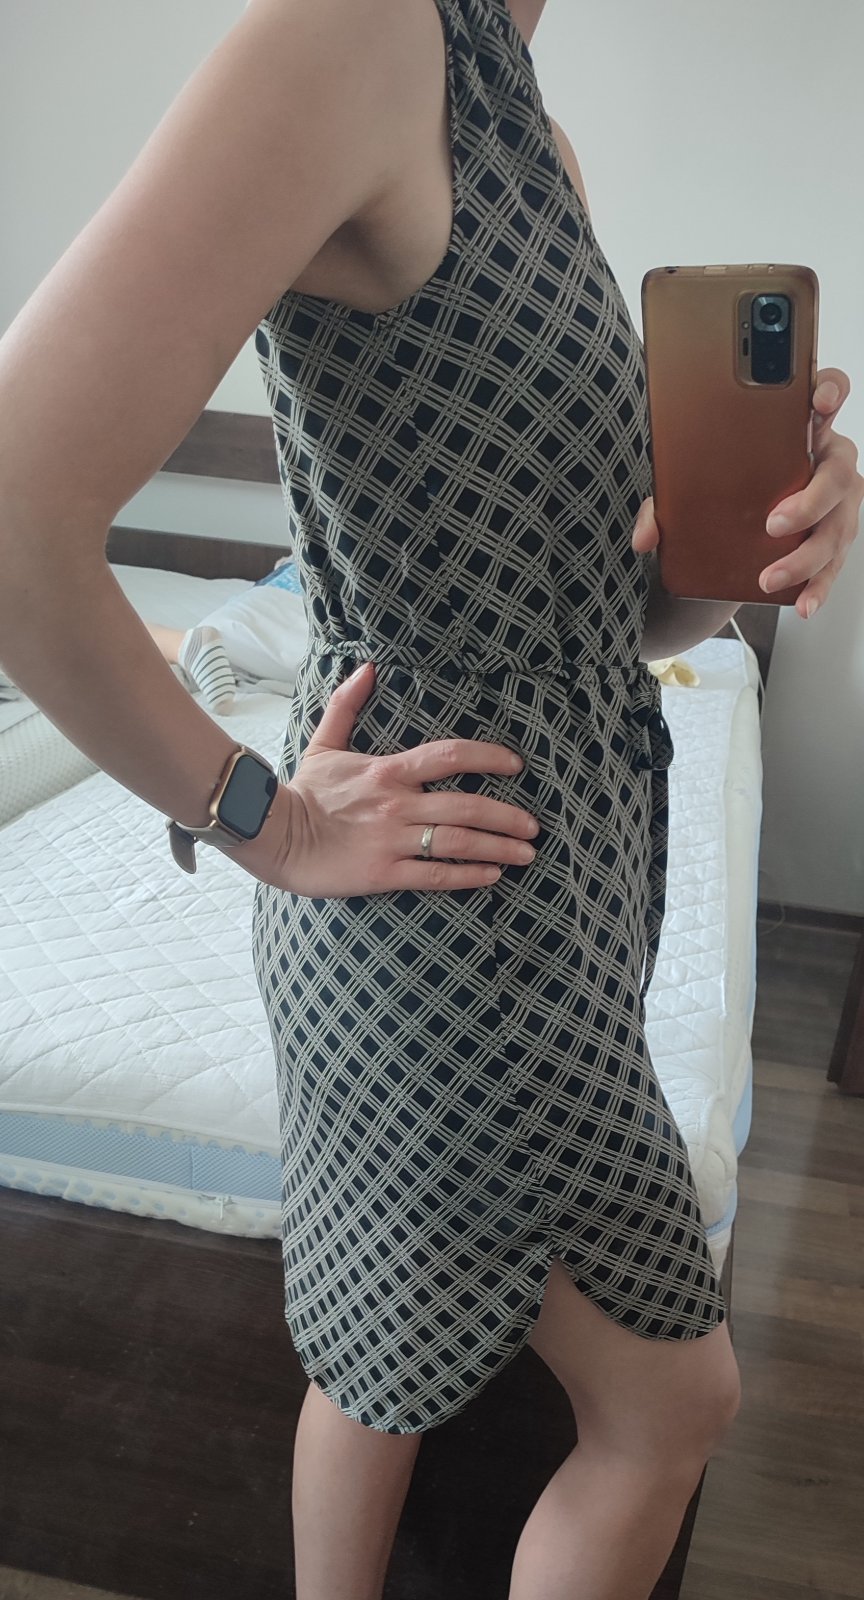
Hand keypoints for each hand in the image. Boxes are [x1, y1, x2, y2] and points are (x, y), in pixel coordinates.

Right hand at [229, 660, 540, 897]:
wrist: (271, 834)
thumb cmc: (303, 791)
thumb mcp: (324, 743)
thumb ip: (348, 704)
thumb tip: (367, 667)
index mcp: (389, 771)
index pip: (450, 756)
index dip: (489, 758)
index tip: (516, 766)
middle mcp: (398, 804)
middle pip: (467, 807)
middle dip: (508, 817)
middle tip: (534, 827)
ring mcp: (392, 840)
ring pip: (459, 843)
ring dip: (499, 848)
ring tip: (526, 855)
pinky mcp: (384, 873)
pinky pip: (435, 874)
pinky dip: (468, 875)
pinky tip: (492, 876)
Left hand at [631, 368, 863, 618]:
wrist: (740, 523)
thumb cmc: (728, 486)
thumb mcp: (695, 483)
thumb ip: (668, 502)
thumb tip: (645, 538)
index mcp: (801, 429)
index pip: (827, 394)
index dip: (830, 391)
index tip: (819, 401)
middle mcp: (828, 463)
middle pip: (839, 475)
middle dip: (810, 501)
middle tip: (773, 524)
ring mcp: (837, 503)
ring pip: (837, 528)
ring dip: (805, 558)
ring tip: (769, 577)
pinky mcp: (833, 539)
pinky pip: (834, 565)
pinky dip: (817, 586)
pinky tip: (802, 604)